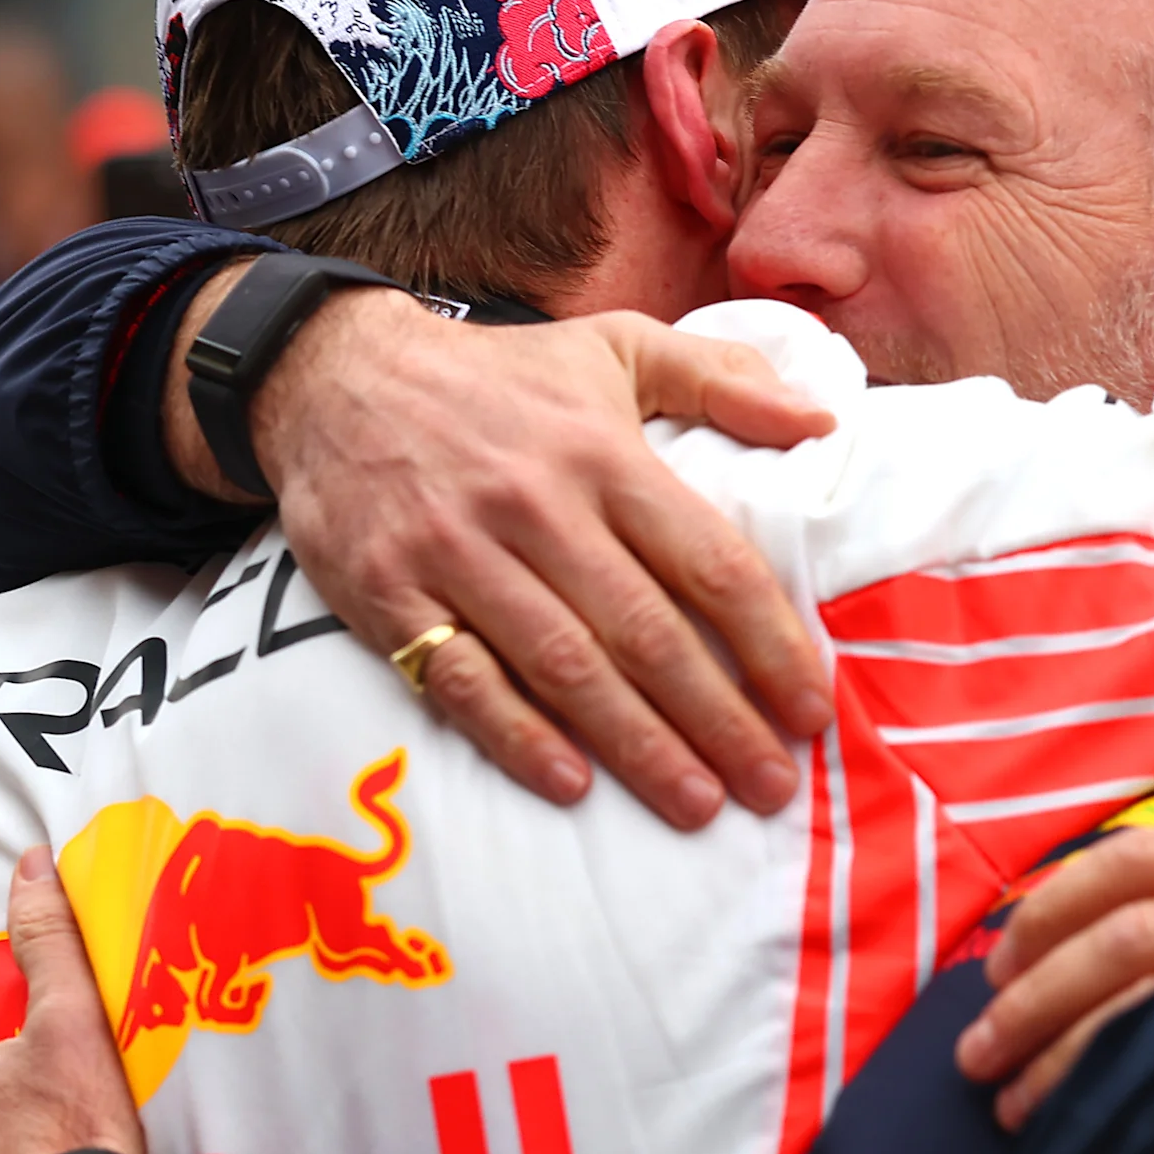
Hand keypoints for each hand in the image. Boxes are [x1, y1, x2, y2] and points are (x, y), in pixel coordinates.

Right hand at [178, 275, 837, 830]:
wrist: (332, 376)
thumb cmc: (497, 379)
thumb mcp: (614, 350)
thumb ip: (721, 380)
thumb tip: (821, 423)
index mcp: (604, 454)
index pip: (708, 561)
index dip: (769, 643)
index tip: (812, 710)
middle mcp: (537, 506)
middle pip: (646, 631)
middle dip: (718, 718)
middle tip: (771, 786)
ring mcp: (458, 554)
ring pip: (564, 666)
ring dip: (637, 745)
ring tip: (697, 804)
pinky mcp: (390, 594)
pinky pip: (462, 679)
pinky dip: (517, 736)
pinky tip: (571, 785)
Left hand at [959, 826, 1153, 1130]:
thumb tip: (1089, 984)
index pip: (1140, 857)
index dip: (1050, 912)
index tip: (999, 969)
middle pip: (1130, 923)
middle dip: (1034, 993)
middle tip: (978, 1055)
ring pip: (1150, 983)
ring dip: (1059, 1049)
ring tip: (1012, 1106)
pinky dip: (1118, 1082)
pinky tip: (1087, 1125)